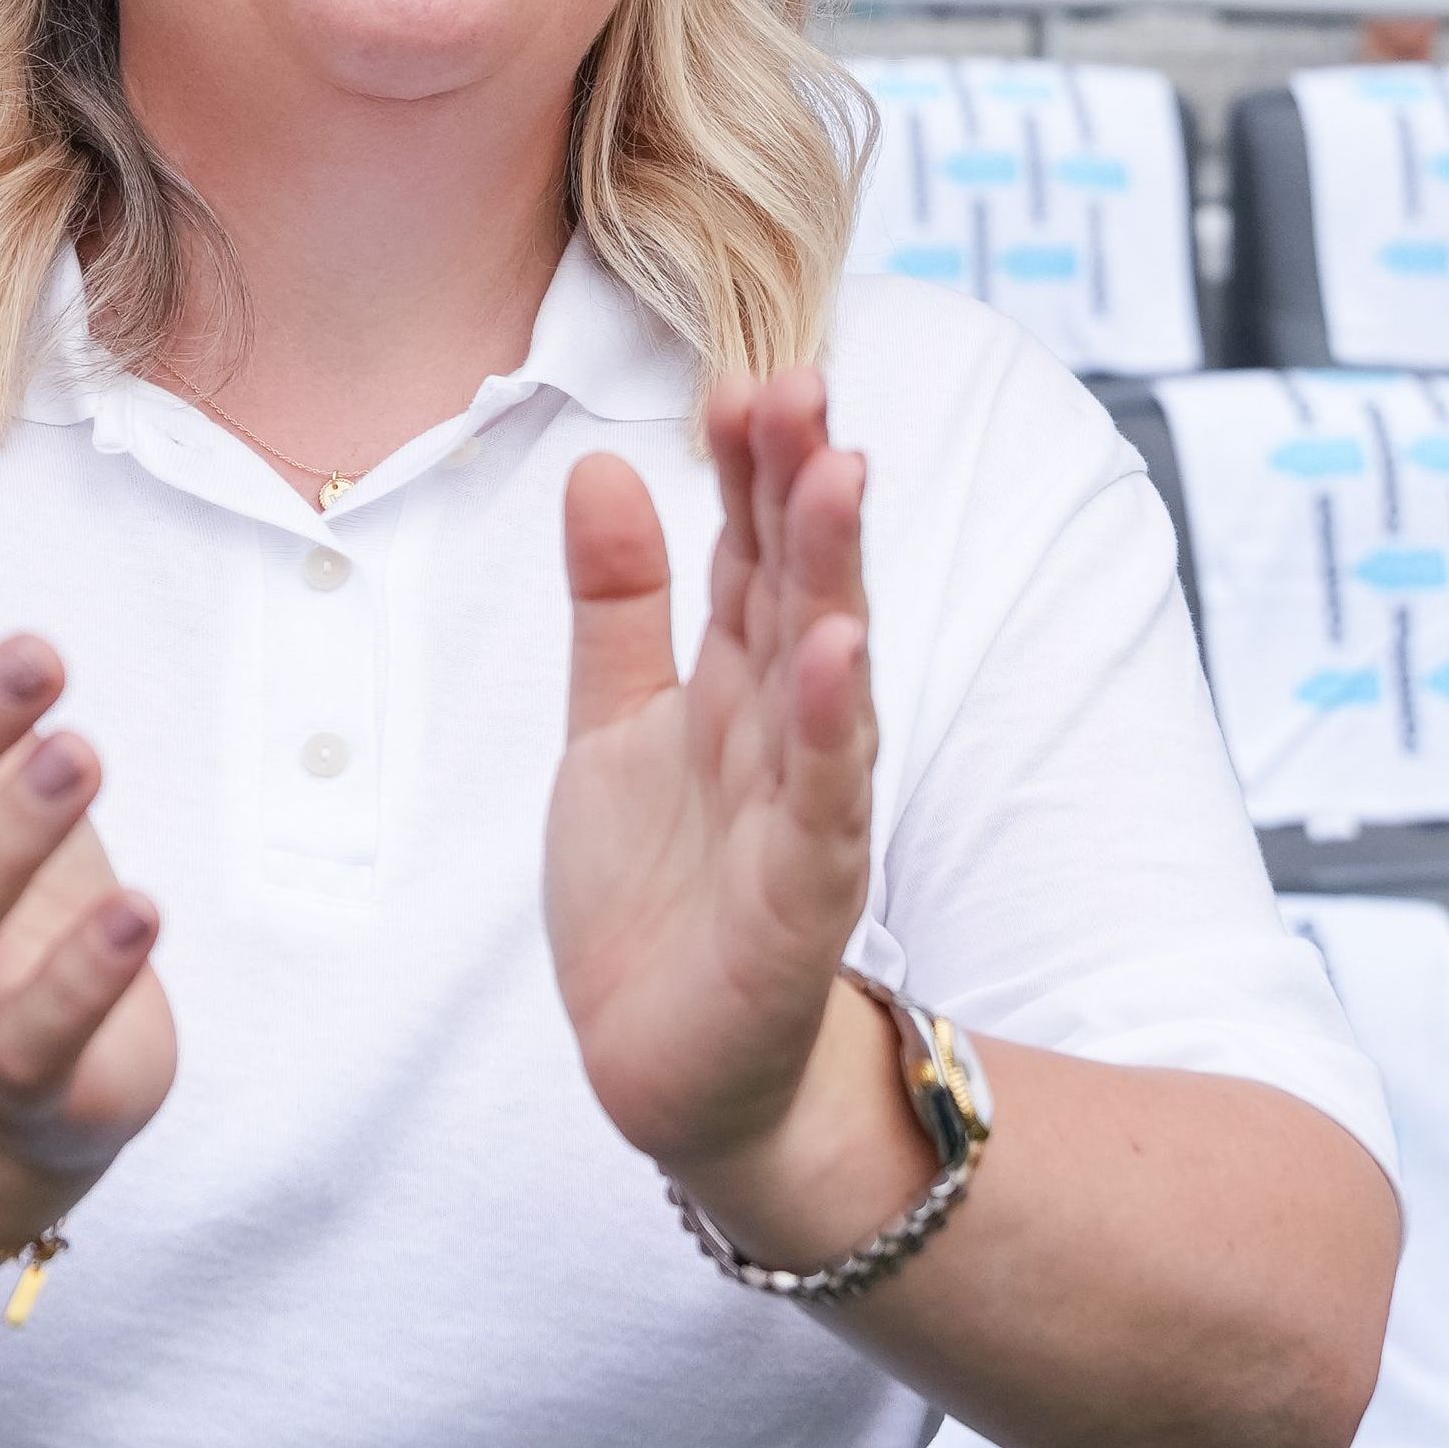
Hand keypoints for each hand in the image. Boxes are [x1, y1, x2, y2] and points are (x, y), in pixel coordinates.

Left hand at [547, 370, 881, 1184]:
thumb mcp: (612, 726)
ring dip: (833, 572)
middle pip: (796, 584)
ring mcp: (801, 807)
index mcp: (734, 682)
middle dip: (800, 484)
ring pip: (824, 668)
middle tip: (801, 381)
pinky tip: (835, 650)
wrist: (672, 1070)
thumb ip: (618, 604)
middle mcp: (781, 728)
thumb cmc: (658, 897)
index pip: (749, 550)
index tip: (744, 377)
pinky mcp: (803, 893)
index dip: (747, 466)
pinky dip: (830, 723)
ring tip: (838, 472)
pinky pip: (821, 797)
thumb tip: (610, 464)